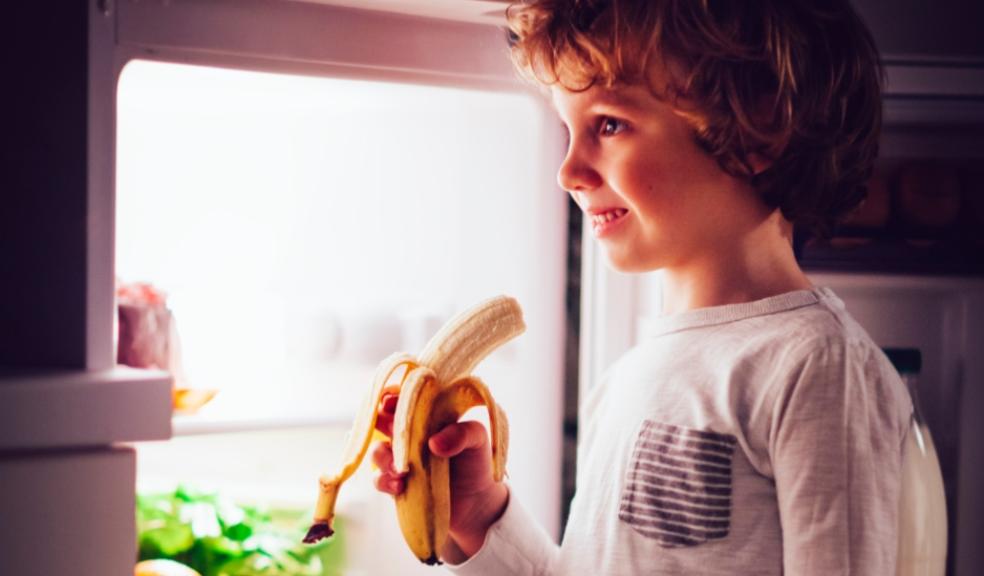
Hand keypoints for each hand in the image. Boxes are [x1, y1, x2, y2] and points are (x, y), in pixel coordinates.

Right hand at [372, 390, 507, 560]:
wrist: (477, 502)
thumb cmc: (476, 461)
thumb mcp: (478, 440)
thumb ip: (462, 433)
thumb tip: (434, 443)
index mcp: (426, 417)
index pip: (403, 399)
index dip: (393, 397)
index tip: (391, 402)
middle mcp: (409, 435)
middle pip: (381, 421)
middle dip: (379, 423)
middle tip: (391, 431)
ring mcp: (400, 459)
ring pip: (376, 451)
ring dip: (382, 457)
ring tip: (401, 469)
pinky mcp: (396, 483)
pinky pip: (378, 479)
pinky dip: (384, 481)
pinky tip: (400, 485)